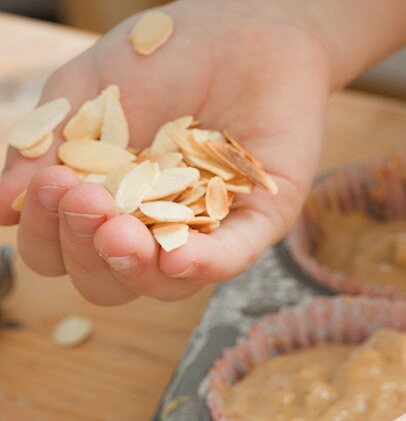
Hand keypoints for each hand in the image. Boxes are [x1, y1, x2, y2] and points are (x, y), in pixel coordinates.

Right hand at [0, 0, 330, 303]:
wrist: (241, 25)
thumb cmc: (159, 58)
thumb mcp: (85, 94)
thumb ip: (43, 146)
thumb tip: (3, 209)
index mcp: (103, 210)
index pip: (62, 253)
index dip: (47, 236)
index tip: (48, 185)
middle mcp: (150, 234)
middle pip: (107, 283)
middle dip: (84, 250)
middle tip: (83, 199)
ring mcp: (204, 235)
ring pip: (164, 286)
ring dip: (133, 265)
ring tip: (116, 228)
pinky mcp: (257, 223)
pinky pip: (229, 260)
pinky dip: (200, 265)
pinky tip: (174, 259)